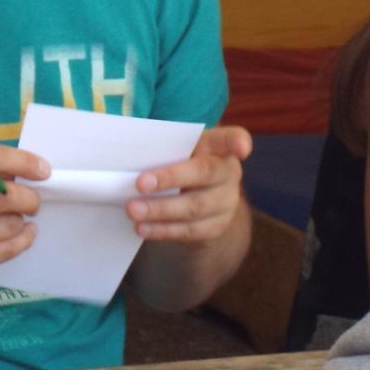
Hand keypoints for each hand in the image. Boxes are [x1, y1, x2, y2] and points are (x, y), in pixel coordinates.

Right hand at [0, 145, 47, 291]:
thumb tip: (20, 169)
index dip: (24, 161)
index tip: (43, 169)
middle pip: (8, 195)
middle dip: (30, 198)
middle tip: (32, 200)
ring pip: (9, 224)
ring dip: (21, 221)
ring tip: (17, 219)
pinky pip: (5, 251)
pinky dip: (23, 241)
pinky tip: (25, 234)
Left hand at [126, 126, 251, 244]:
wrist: (202, 204)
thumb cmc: (183, 166)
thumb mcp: (181, 151)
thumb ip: (165, 149)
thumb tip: (128, 156)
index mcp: (219, 147)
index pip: (233, 139)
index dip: (238, 142)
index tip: (242, 149)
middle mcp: (229, 173)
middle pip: (205, 173)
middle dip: (171, 177)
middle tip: (139, 183)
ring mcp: (226, 202)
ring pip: (195, 207)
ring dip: (160, 209)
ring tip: (133, 210)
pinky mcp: (216, 228)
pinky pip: (189, 231)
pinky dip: (163, 230)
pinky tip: (142, 228)